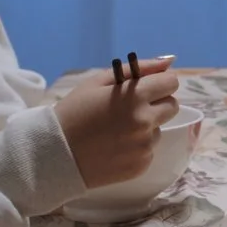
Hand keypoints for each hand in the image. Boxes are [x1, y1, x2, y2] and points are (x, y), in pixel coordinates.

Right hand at [53, 55, 180, 188]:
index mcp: (136, 96)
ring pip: (158, 129)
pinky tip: (114, 147)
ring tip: (116, 131)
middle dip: (157, 103)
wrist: (54, 154)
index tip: (147, 88)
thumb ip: (138, 68)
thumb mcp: (99, 82)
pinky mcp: (141, 166)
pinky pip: (149, 150)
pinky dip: (137, 148)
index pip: (171, 82)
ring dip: (145, 127)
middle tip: (132, 108)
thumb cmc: (74, 112)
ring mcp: (145, 146)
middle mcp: (145, 121)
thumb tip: (169, 60)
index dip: (159, 83)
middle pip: (172, 106)